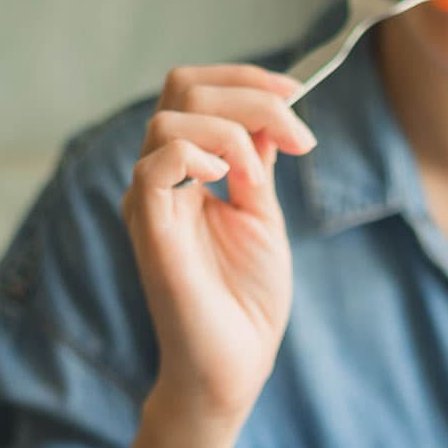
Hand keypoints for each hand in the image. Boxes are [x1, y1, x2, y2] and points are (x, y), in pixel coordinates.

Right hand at [122, 64, 317, 427]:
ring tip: (260, 176)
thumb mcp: (262, 215)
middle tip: (298, 135)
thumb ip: (257, 162)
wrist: (234, 366)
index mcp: (186, 171)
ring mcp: (150, 201)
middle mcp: (161, 178)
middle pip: (182, 89)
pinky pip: (155, 165)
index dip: (247, 81)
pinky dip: (198, 154)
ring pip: (170, 119)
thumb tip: (271, 112)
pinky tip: (229, 179)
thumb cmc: (247, 303)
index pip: (196, 92)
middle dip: (249, 94)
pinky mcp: (148, 228)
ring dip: (233, 130)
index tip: (298, 94)